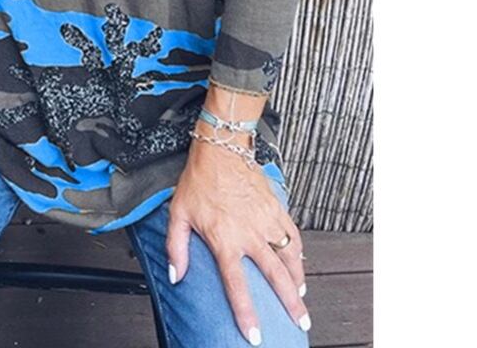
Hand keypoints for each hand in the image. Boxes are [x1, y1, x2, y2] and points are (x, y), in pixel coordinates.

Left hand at [166, 127, 309, 345]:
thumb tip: (176, 275)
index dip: (246, 313)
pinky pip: (292, 234)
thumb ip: (176, 247)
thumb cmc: (198, 180)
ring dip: (298, 280)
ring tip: (301, 298)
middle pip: (275, 276)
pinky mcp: (275, 207)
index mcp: (225, 239)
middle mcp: (249, 234)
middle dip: (289, 303)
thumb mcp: (177, 213)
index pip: (237, 285)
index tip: (255, 335)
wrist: (220, 149)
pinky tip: (299, 263)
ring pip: (289, 258)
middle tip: (300, 322)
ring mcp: (266, 221)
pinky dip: (298, 252)